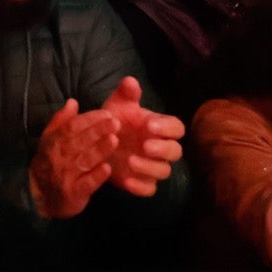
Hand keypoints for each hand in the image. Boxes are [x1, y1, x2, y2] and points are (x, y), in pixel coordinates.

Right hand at [29, 99, 117, 218]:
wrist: (41, 195)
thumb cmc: (50, 162)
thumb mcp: (50, 139)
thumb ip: (62, 120)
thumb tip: (73, 102)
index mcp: (54, 142)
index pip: (71, 127)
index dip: (89, 119)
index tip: (106, 113)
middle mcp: (59, 158)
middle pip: (79, 142)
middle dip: (98, 131)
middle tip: (116, 123)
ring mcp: (66, 177)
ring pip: (84, 161)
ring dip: (99, 150)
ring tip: (114, 140)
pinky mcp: (74, 194)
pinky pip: (87, 183)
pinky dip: (97, 176)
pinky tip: (108, 168)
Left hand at [98, 76, 184, 196]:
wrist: (95, 143)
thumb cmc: (112, 121)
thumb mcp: (116, 105)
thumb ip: (126, 94)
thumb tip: (130, 81)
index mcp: (159, 127)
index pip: (176, 128)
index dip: (167, 128)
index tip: (150, 126)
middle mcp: (160, 148)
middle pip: (176, 152)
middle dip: (163, 149)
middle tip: (146, 146)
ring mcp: (152, 166)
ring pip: (164, 171)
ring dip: (150, 168)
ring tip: (130, 161)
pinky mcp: (142, 182)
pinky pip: (149, 189)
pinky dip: (141, 187)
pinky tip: (127, 180)